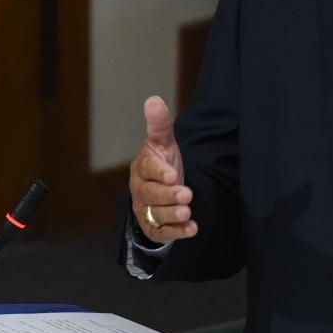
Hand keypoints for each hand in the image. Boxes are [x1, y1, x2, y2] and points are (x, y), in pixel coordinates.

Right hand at [128, 96, 195, 244]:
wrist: (159, 189)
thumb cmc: (161, 163)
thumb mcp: (163, 143)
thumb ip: (160, 124)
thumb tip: (153, 100)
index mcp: (142, 167)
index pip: (148, 169)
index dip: (159, 172)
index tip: (172, 174)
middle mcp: (140, 190)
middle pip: (151, 195)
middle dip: (168, 196)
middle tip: (187, 195)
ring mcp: (145, 210)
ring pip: (156, 215)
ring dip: (172, 215)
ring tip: (188, 211)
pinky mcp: (153, 227)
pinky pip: (162, 233)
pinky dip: (177, 232)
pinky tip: (192, 229)